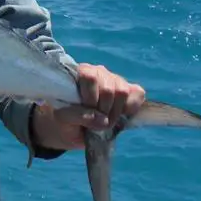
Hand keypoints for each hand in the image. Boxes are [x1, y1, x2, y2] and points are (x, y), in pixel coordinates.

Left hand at [31, 63, 145, 150]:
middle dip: (103, 111)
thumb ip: (77, 115)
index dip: (90, 99)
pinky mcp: (131, 90)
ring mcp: (116, 80)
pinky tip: (120, 115)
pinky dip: (130, 108)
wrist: (76, 128)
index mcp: (80, 72)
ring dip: (115, 112)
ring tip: (106, 121)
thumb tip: (102, 119)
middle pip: (108, 89)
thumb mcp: (63, 118)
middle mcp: (99, 72)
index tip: (86, 113)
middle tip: (97, 123)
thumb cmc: (66, 120)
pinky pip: (138, 94)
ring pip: (122, 91)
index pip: (89, 77)